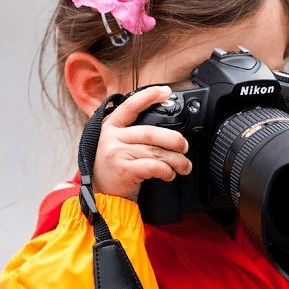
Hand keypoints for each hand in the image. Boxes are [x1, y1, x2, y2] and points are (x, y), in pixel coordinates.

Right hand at [92, 86, 192, 200]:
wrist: (104, 196)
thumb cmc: (116, 170)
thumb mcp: (118, 145)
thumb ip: (134, 133)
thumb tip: (167, 128)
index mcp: (111, 127)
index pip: (131, 106)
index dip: (149, 96)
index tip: (166, 91)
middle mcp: (112, 137)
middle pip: (151, 132)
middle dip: (174, 140)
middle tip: (185, 147)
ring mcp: (116, 153)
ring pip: (155, 151)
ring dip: (176, 160)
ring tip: (184, 166)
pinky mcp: (123, 169)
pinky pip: (153, 166)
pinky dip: (166, 171)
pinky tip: (169, 174)